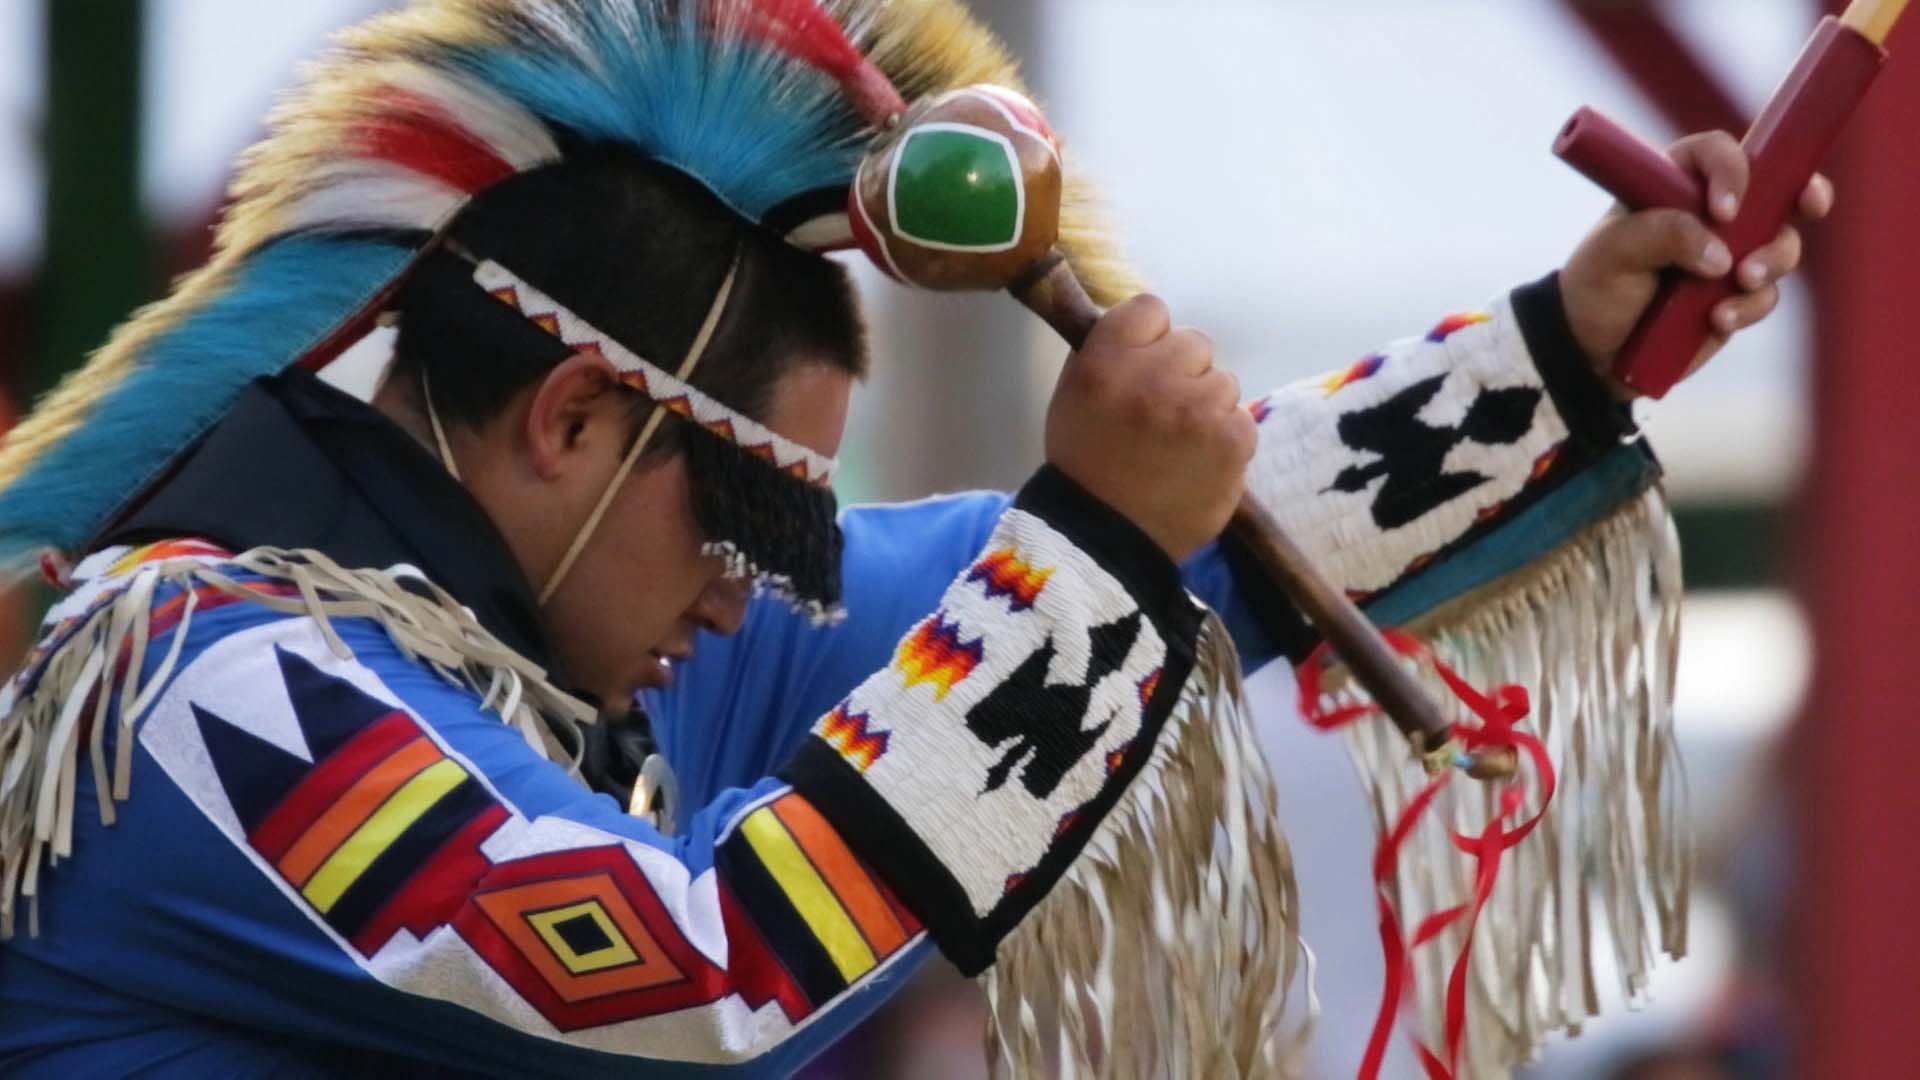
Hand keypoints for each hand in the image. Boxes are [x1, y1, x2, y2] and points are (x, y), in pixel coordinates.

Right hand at [1045, 296, 1253, 561]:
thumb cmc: (1086, 464)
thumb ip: (1109, 351)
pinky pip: (1242, 417)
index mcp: (1105, 361)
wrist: (1105, 540)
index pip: (1150, 308)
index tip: (1142, 366)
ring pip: (1223, 380)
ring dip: (1206, 406)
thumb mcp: (1074, 394)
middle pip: (1194, 342)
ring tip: (1179, 445)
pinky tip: (1198, 463)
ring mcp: (1198, 409)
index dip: (1149, 337)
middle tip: (1161, 414)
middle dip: (1182, 372)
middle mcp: (1153, 377)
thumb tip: (1150, 325)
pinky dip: (1225, 438)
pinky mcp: (1233, 440)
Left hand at [1559, 130, 1834, 396]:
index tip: (1725, 210)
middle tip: (1810, 202)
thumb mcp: (1613, 252)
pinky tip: (1717, 319)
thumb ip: (1663, 235)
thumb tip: (1721, 253)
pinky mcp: (1738, 294)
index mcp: (1674, 182)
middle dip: (1804, 191)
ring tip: (1742, 281)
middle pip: (1776, 187)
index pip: (1716, 153)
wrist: (1593, 350)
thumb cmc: (1596, 284)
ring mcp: (1731, 252)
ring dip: (1773, 260)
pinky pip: (1767, 294)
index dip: (1732, 171)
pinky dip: (1751, 306)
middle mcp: (1711, 211)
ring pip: (1782, 243)